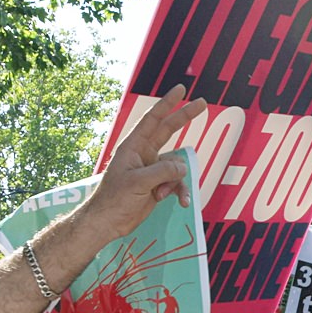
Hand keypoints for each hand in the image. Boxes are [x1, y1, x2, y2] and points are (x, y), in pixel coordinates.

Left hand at [87, 85, 207, 235]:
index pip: (152, 119)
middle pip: (168, 130)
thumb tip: (183, 168)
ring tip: (162, 193)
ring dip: (175, 180)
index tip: (181, 89)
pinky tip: (181, 202)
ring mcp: (152, 169)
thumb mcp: (138, 182)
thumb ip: (163, 172)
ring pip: (176, 165)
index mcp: (133, 146)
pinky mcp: (157, 185)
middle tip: (203, 103)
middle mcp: (144, 154)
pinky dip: (180, 191)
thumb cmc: (115, 199)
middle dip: (185, 117)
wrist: (108, 222)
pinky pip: (176, 182)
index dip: (167, 103)